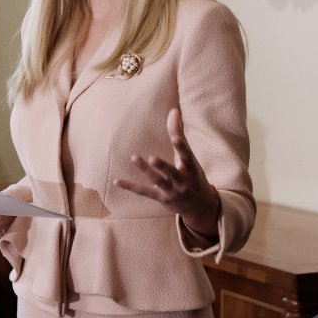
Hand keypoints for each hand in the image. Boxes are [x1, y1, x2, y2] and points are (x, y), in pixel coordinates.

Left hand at [114, 108, 220, 237]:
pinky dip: (131, 186)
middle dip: (162, 166)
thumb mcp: (189, 157)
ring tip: (135, 158)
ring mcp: (172, 191)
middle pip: (172, 173)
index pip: (187, 157)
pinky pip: (144, 192)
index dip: (182, 147)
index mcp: (191, 169)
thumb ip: (179, 133)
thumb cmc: (193, 175)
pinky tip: (117, 181)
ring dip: (146, 171)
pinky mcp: (161, 198)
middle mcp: (182, 181)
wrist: (200, 206)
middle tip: (152, 157)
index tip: (176, 138)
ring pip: (157, 181)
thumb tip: (173, 110)